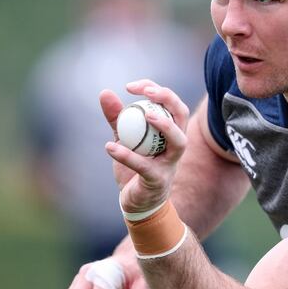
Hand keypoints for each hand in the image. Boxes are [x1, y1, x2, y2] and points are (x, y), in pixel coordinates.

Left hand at [100, 80, 189, 212]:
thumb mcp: (124, 138)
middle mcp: (175, 144)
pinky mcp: (157, 180)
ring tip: (146, 115)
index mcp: (170, 131)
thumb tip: (105, 92)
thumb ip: (117, 117)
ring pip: (178, 142)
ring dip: (166, 126)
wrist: (138, 202)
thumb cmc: (135, 167)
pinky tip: (110, 147)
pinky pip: (145, 166)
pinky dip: (127, 156)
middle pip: (182, 115)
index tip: (132, 86)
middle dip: (168, 99)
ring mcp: (170, 163)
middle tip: (147, 92)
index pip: (171, 103)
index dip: (156, 90)